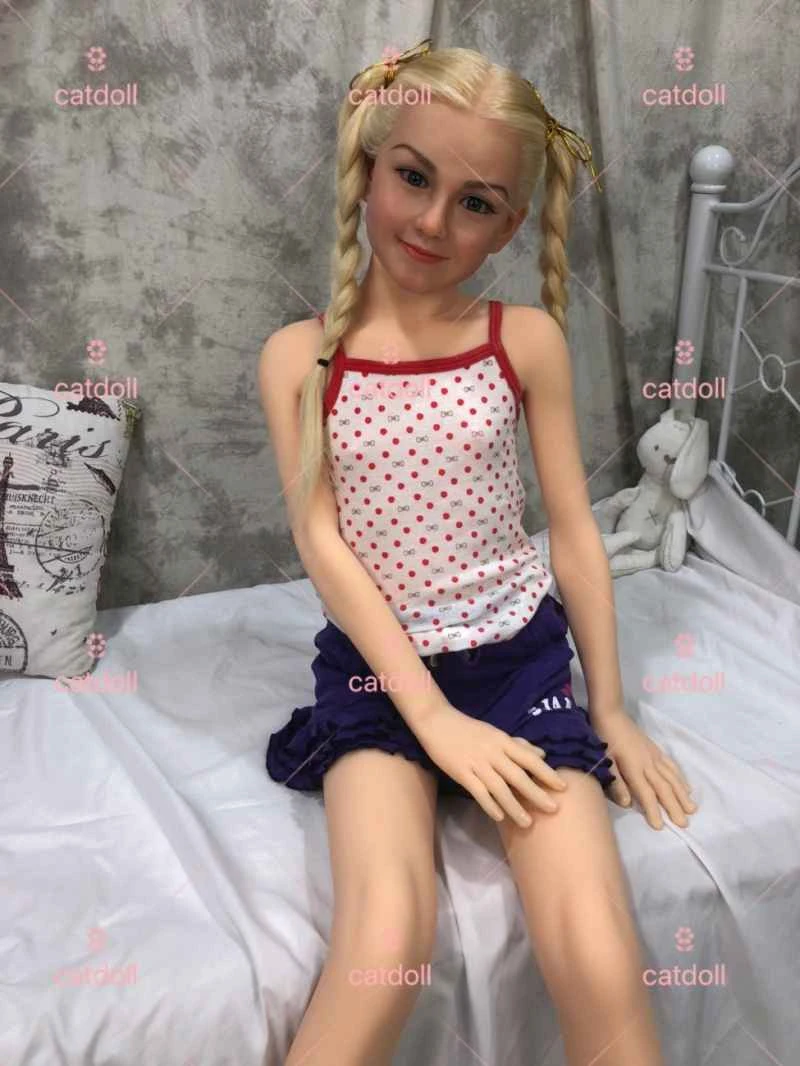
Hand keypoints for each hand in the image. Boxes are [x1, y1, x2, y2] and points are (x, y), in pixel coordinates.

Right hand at [415, 702, 567, 826]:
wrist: (438, 722)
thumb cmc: (469, 729)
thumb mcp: (495, 733)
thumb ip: (518, 744)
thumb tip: (542, 755)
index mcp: (502, 740)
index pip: (529, 758)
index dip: (546, 773)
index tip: (562, 786)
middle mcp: (492, 752)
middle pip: (518, 776)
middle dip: (537, 793)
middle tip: (553, 809)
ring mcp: (476, 763)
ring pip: (499, 788)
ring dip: (515, 806)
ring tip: (528, 822)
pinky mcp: (461, 772)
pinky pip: (478, 792)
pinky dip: (490, 805)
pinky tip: (500, 817)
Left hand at [593, 710, 697, 829]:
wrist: (611, 713)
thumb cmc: (604, 739)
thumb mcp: (604, 761)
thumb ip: (616, 783)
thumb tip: (627, 804)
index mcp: (633, 767)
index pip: (646, 793)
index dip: (653, 810)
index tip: (661, 826)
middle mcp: (648, 763)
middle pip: (664, 788)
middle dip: (674, 806)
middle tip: (684, 824)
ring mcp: (654, 755)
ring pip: (672, 777)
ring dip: (682, 794)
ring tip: (692, 809)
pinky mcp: (655, 750)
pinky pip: (671, 766)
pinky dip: (680, 778)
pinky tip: (686, 787)